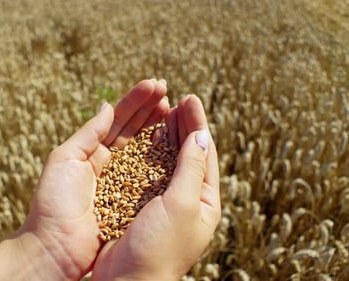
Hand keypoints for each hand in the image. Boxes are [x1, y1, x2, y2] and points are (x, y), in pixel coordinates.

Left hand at [15, 79, 168, 279]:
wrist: (55, 248)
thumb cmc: (54, 202)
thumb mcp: (65, 159)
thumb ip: (89, 133)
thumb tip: (108, 106)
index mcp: (91, 151)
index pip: (117, 120)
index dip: (135, 101)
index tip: (155, 85)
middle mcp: (109, 163)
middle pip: (134, 130)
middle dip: (150, 109)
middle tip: (169, 90)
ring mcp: (123, 181)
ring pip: (144, 148)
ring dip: (158, 127)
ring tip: (174, 108)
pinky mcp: (133, 200)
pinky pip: (150, 175)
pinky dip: (162, 157)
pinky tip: (174, 142)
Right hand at [92, 95, 220, 280]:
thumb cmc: (160, 247)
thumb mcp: (183, 205)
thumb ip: (192, 169)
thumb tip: (202, 135)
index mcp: (205, 202)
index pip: (205, 154)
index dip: (198, 125)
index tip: (190, 99)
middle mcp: (188, 201)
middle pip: (189, 154)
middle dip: (185, 126)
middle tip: (178, 99)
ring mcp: (165, 202)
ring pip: (169, 161)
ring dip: (167, 135)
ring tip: (164, 111)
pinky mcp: (143, 204)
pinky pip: (149, 171)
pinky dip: (149, 152)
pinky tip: (144, 137)